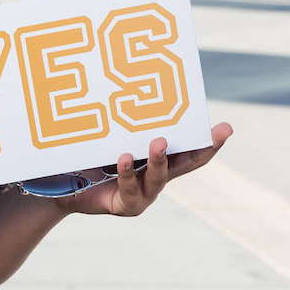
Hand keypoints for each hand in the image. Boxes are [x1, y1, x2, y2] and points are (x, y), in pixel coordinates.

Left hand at [56, 123, 232, 216]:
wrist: (64, 185)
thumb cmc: (88, 156)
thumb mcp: (108, 136)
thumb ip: (122, 122)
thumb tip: (122, 83)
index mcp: (158, 160)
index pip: (190, 150)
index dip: (208, 141)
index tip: (225, 127)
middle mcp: (155, 177)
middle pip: (187, 164)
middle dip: (203, 148)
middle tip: (216, 132)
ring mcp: (144, 194)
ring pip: (159, 177)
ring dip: (160, 159)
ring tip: (158, 141)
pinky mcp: (126, 205)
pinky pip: (130, 189)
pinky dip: (127, 173)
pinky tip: (124, 159)